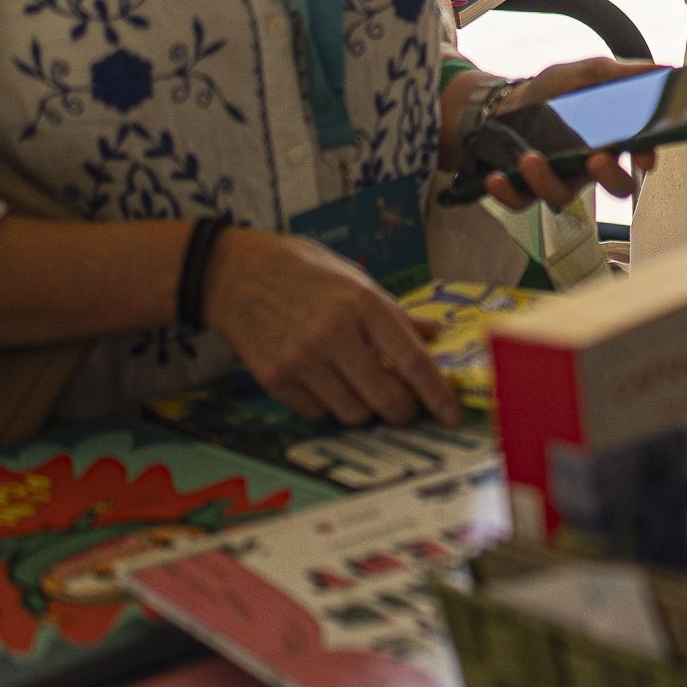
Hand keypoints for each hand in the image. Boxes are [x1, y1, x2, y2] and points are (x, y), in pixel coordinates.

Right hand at [202, 229, 460, 425]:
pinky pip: (317, 412)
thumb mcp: (356, 279)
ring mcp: (301, 360)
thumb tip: (436, 335)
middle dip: (405, 412)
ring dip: (368, 411)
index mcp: (363, 305)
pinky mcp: (274, 379)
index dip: (438, 394)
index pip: (412, 362)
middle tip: (408, 409)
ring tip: (364, 390)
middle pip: (386, 398)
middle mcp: (334, 335)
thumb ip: (396, 313)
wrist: (234, 274)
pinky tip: (327, 383)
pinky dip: (330, 406)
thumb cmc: (304, 272)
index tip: (452, 414)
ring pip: (353, 413)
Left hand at [444, 58, 658, 210]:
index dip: (646, 157)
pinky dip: (508, 192)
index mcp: (611, 138)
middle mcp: (590, 164)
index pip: (640, 154)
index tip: (643, 158)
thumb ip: (622, 73)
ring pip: (563, 196)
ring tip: (530, 158)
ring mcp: (559, 178)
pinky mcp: (526, 188)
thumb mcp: (586, 72)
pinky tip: (497, 178)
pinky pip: (521, 201)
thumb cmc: (549, 92)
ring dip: (547, 180)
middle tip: (597, 159)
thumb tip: (662, 70)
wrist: (503, 104)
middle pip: (614, 186)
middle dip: (610, 178)